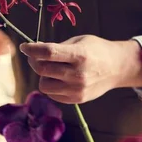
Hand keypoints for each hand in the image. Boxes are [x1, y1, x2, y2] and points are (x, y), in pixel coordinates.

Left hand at [19, 35, 141, 103]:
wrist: (117, 68)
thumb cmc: (96, 50)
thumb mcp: (79, 41)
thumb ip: (57, 47)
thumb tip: (32, 51)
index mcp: (79, 55)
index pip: (48, 52)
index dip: (32, 49)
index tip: (24, 47)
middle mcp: (78, 74)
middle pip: (42, 69)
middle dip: (34, 61)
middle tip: (36, 57)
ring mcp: (78, 89)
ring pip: (44, 85)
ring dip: (43, 76)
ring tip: (52, 69)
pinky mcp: (77, 99)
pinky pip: (52, 94)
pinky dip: (51, 85)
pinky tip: (60, 78)